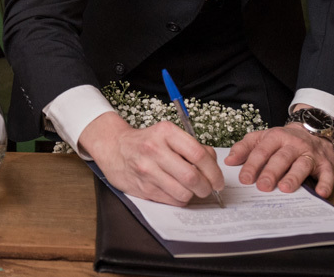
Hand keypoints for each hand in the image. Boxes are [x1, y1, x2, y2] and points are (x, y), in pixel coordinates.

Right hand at [79, 111, 223, 205]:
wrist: (115, 148)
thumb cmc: (147, 142)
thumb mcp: (168, 135)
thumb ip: (192, 147)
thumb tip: (213, 165)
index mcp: (165, 133)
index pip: (198, 154)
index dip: (214, 171)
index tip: (218, 180)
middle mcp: (154, 150)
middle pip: (192, 177)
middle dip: (206, 187)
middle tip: (208, 188)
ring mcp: (147, 170)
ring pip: (183, 192)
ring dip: (193, 195)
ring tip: (191, 189)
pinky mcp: (142, 187)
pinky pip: (172, 200)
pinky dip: (180, 199)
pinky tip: (176, 191)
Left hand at [225, 123, 333, 196]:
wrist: (314, 130)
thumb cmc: (283, 139)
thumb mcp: (262, 138)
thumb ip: (244, 148)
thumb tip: (228, 161)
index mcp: (275, 137)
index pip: (262, 151)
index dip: (252, 164)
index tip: (244, 179)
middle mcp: (293, 144)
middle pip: (281, 158)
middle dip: (271, 172)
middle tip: (262, 186)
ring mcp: (310, 153)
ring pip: (302, 165)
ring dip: (294, 177)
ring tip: (285, 188)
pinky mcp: (326, 163)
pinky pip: (327, 174)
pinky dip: (326, 183)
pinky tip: (321, 193)